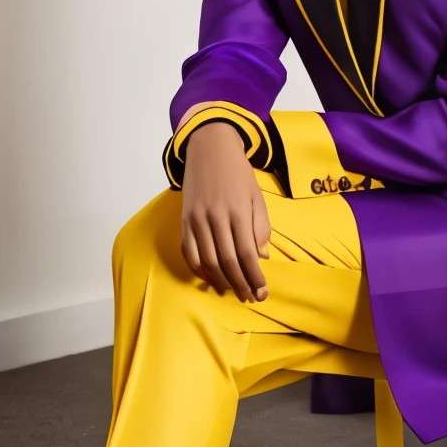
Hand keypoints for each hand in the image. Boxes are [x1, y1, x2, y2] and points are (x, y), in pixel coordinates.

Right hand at [180, 122, 271, 301]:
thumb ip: (260, 228)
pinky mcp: (184, 221)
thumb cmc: (238, 174)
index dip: (255, 277)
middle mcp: (215, 217)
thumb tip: (261, 258)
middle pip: (227, 261)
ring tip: (232, 290)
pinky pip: (188, 252)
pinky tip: (210, 277)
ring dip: (220, 281)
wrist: (209, 149)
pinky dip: (198, 269)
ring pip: (206, 261)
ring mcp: (196, 220)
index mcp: (237, 212)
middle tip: (249, 297)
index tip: (262, 292)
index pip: (247, 254)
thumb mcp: (256, 197)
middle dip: (240, 284)